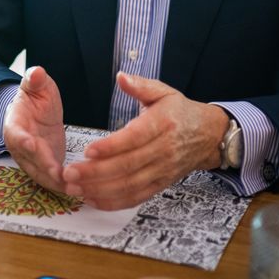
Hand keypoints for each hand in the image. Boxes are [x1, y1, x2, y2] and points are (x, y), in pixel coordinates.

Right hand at [2, 66, 66, 192]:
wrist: (35, 112)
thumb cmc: (34, 97)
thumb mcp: (37, 85)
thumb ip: (34, 79)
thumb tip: (36, 72)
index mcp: (14, 124)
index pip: (16, 134)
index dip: (23, 141)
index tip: (33, 145)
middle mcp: (20, 146)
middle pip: (30, 160)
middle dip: (45, 168)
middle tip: (60, 174)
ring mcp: (31, 160)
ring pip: (41, 175)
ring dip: (56, 183)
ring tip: (73, 187)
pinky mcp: (45, 167)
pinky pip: (52, 180)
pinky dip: (64, 186)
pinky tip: (80, 191)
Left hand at [60, 72, 227, 209]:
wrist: (208, 136)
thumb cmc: (180, 112)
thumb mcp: (163, 92)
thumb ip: (140, 85)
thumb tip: (120, 76)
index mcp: (162, 124)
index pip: (135, 138)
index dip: (111, 147)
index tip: (88, 150)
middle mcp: (163, 151)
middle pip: (128, 166)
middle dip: (96, 173)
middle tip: (69, 173)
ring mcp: (162, 171)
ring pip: (130, 185)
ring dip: (100, 190)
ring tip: (74, 188)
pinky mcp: (160, 185)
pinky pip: (136, 198)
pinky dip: (113, 202)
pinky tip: (92, 200)